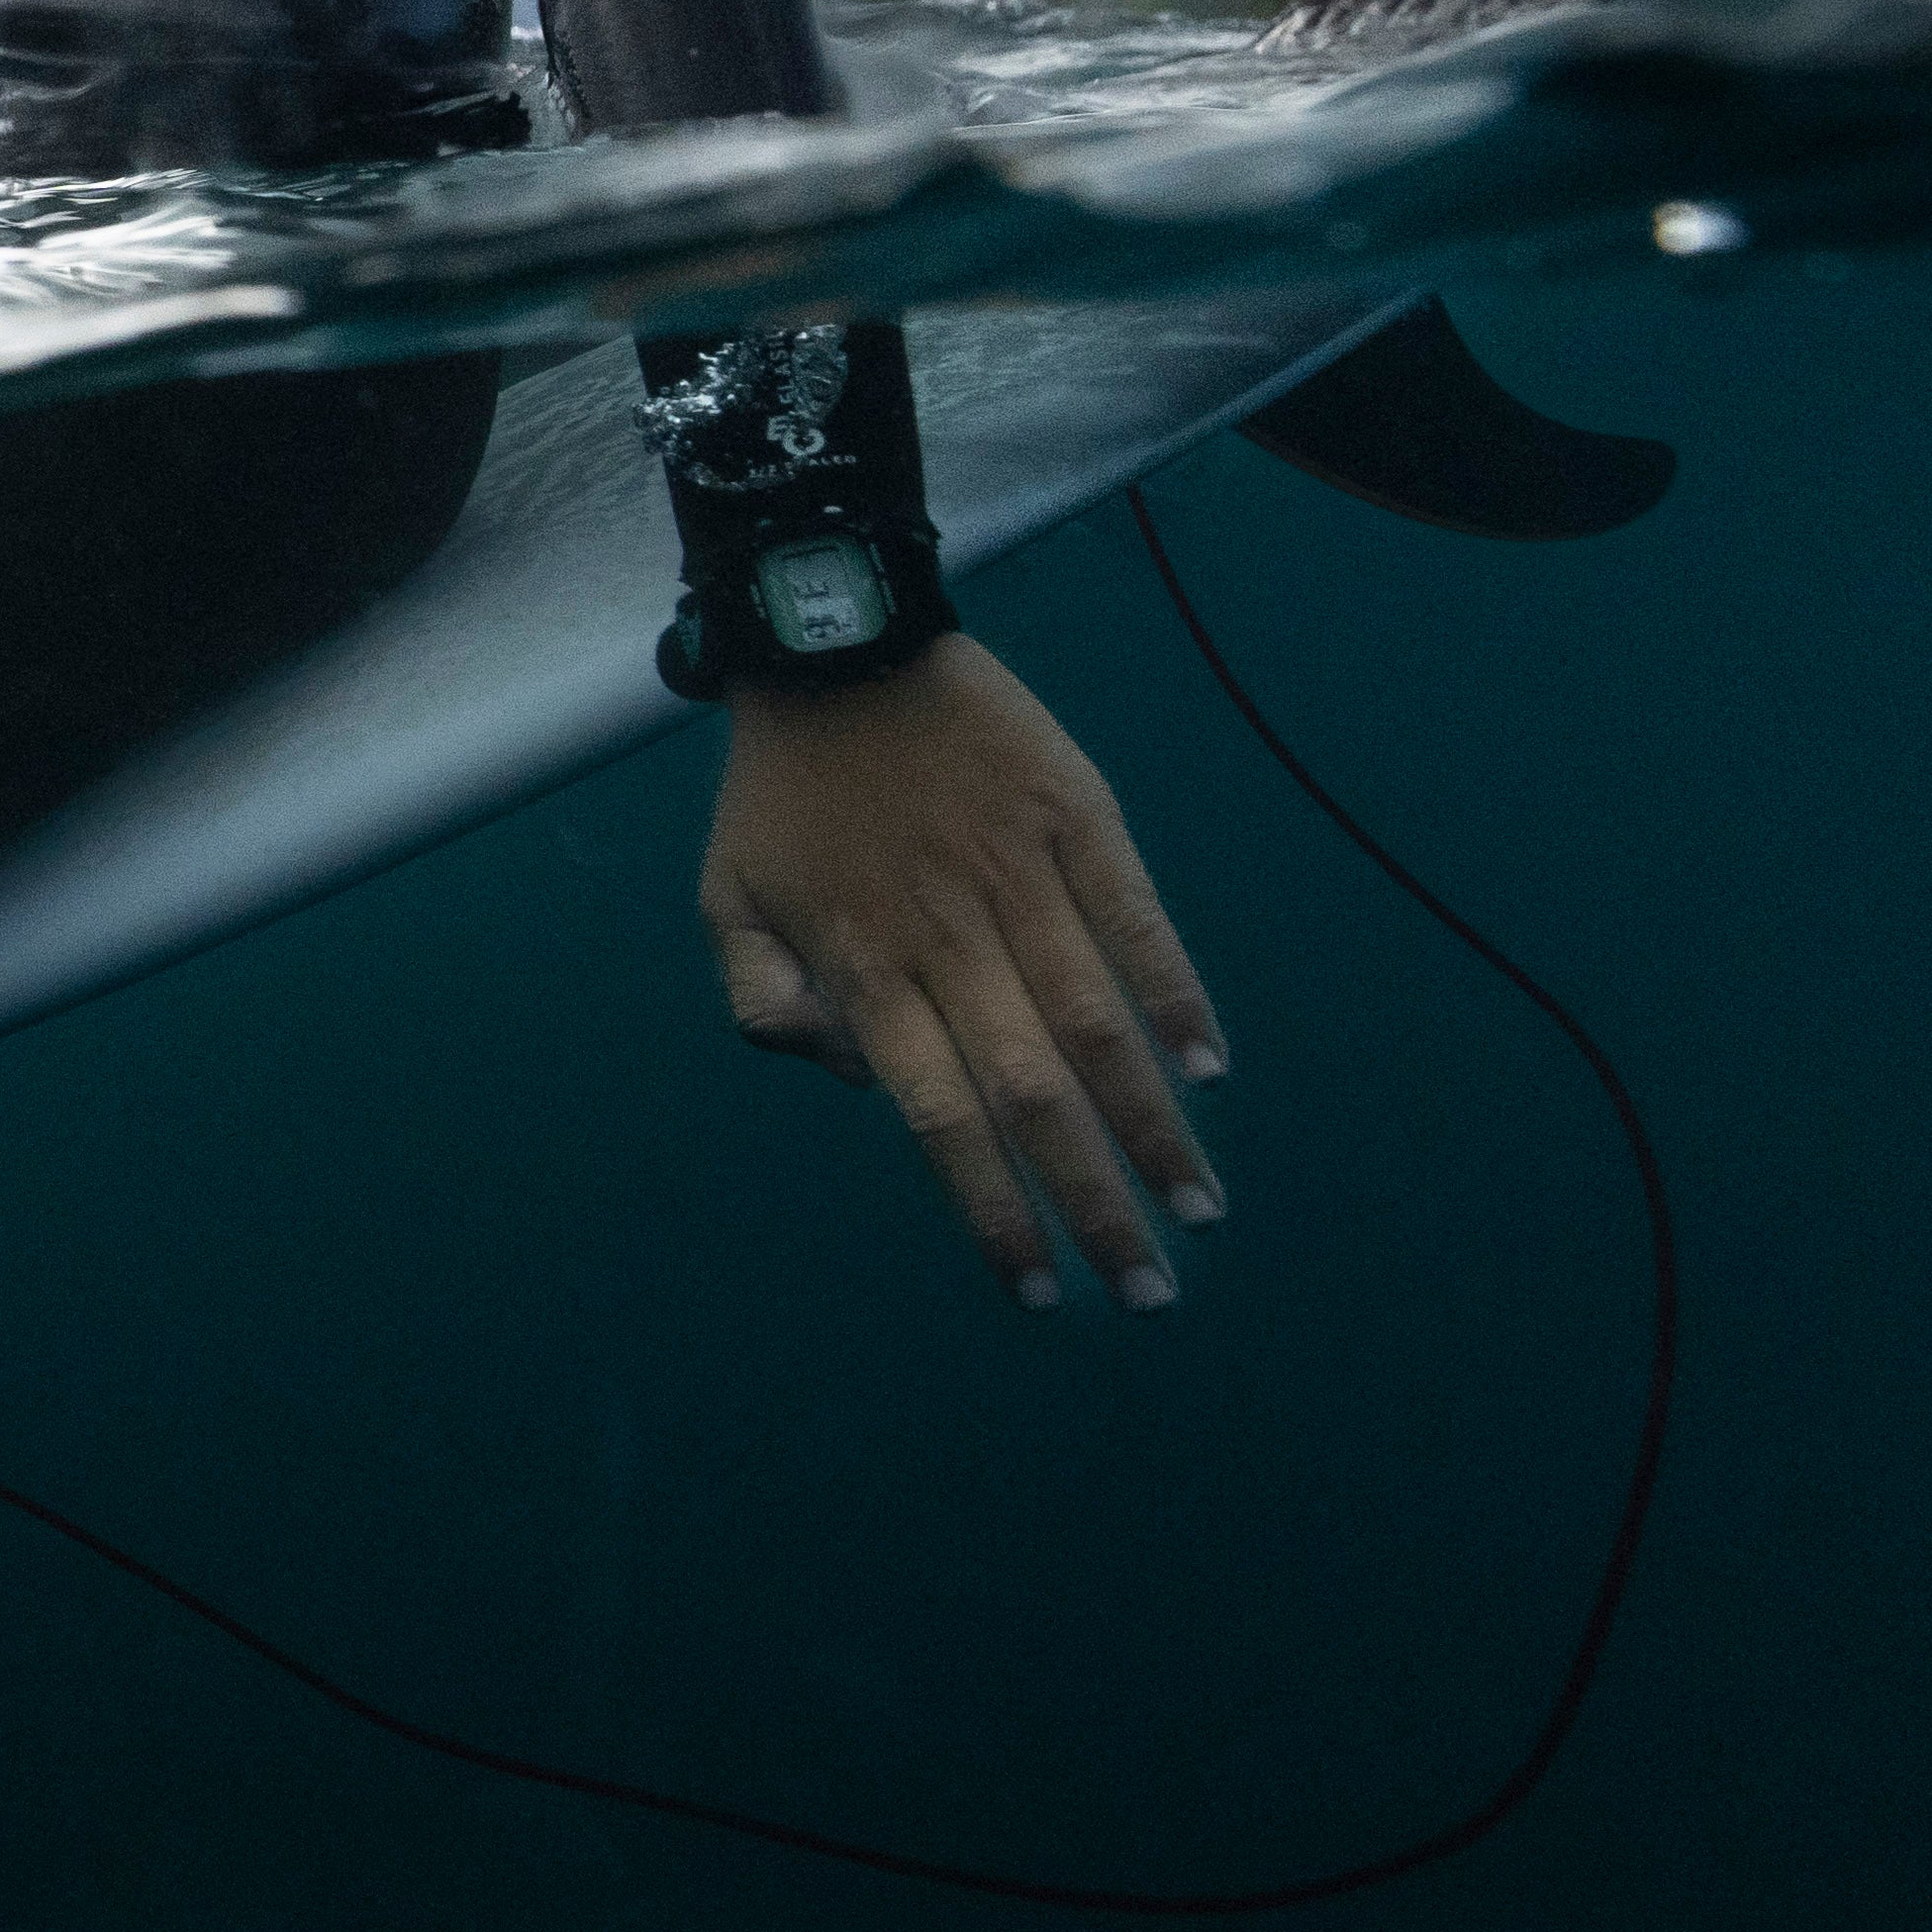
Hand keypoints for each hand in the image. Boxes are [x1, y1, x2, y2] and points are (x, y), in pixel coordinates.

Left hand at [696, 640, 1227, 1307]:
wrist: (835, 641)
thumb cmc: (779, 792)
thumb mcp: (723, 903)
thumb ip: (765, 1006)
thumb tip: (849, 1080)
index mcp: (865, 968)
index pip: (940, 1117)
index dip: (993, 1208)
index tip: (1042, 1290)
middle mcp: (950, 935)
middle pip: (1032, 1090)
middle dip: (1094, 1200)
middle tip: (1149, 1291)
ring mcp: (1019, 874)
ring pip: (1095, 1019)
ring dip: (1151, 1122)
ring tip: (1199, 1206)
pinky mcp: (1075, 815)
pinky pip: (1133, 916)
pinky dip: (1173, 991)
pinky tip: (1208, 1067)